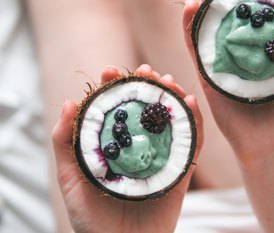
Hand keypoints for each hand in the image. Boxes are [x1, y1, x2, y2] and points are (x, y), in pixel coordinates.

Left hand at [52, 65, 202, 232]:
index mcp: (116, 145)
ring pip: (171, 121)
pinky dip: (195, 122)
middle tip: (146, 71)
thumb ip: (64, 142)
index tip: (111, 71)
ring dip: (172, 97)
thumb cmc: (91, 217)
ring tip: (168, 80)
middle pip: (147, 110)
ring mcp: (162, 157)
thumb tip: (69, 103)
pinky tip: (189, 103)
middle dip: (147, 86)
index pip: (117, 109)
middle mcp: (140, 147)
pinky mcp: (180, 171)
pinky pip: (192, 143)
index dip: (115, 88)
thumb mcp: (70, 178)